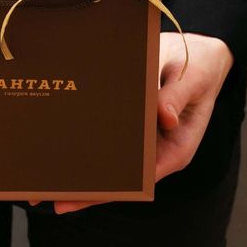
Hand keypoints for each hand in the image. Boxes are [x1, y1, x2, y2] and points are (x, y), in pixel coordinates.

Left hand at [52, 32, 233, 213]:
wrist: (201, 51)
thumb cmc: (200, 67)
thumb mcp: (192, 80)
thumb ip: (177, 98)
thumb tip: (164, 117)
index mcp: (175, 147)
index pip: (141, 178)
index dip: (113, 189)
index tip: (85, 195)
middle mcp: (156, 147)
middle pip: (120, 173)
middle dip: (87, 184)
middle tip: (48, 193)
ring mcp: (142, 135)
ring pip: (110, 155)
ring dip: (81, 161)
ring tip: (45, 173)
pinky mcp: (132, 118)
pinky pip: (108, 130)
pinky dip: (87, 134)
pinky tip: (60, 136)